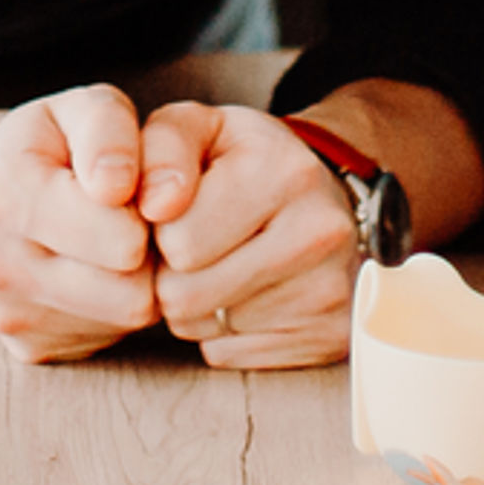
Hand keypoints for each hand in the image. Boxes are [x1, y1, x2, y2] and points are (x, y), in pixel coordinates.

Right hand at [0, 84, 166, 363]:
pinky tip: (92, 272)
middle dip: (147, 256)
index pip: (123, 240)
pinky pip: (103, 339)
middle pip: (131, 294)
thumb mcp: (78, 108)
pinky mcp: (25, 348)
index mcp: (4, 197)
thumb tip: (118, 187)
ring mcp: (6, 316)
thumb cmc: (44, 146)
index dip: (146, 212)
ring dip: (135, 284)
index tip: (132, 192)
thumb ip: (108, 129)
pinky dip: (111, 308)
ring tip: (112, 244)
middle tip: (132, 222)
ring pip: (122, 321)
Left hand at [143, 102, 368, 368]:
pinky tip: (247, 294)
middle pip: (185, 296)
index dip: (163, 230)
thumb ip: (160, 148)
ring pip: (203, 330)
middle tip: (198, 245)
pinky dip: (225, 332)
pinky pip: (230, 356)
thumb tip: (153, 206)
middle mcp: (319, 233)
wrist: (321, 197)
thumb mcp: (197, 128)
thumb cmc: (244, 162)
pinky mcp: (330, 338)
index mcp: (285, 172)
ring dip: (196, 304)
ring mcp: (331, 291)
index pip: (177, 242)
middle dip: (172, 273)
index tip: (183, 210)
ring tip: (224, 265)